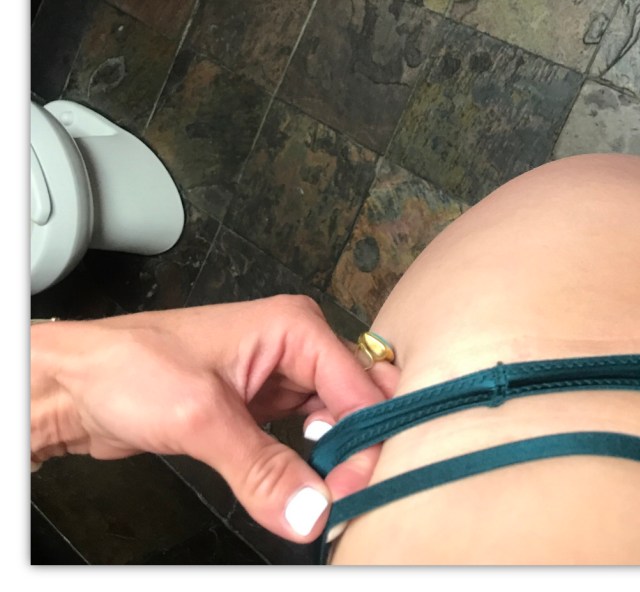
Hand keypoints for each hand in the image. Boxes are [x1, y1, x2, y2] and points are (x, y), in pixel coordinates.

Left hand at [30, 296, 399, 541]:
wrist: (76, 385)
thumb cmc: (128, 368)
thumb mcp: (200, 418)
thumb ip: (262, 468)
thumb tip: (313, 511)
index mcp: (294, 327)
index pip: (359, 386)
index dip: (364, 439)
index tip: (351, 491)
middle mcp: (295, 347)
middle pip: (357, 401)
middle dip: (358, 449)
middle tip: (345, 496)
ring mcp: (280, 378)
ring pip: (337, 422)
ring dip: (336, 461)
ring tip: (327, 497)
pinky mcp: (262, 408)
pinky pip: (307, 439)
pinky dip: (312, 466)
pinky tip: (304, 488)